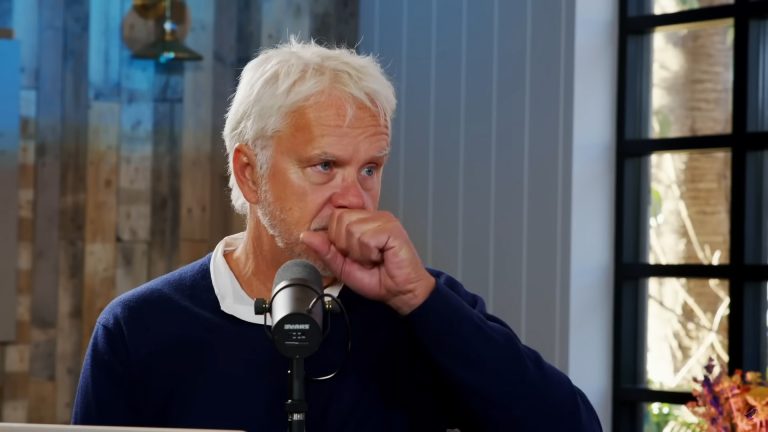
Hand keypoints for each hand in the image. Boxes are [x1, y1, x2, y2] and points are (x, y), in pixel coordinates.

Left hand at [300, 210, 434, 314]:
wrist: (400, 293)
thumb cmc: (378, 279)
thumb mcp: (343, 267)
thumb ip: (326, 250)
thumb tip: (305, 236)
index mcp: (362, 220)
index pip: (335, 214)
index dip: (337, 237)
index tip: (351, 253)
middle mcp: (373, 216)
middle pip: (340, 219)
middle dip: (346, 245)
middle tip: (363, 257)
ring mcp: (384, 220)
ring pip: (351, 228)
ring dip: (359, 252)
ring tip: (373, 258)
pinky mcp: (392, 228)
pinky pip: (366, 237)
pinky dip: (369, 253)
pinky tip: (381, 257)